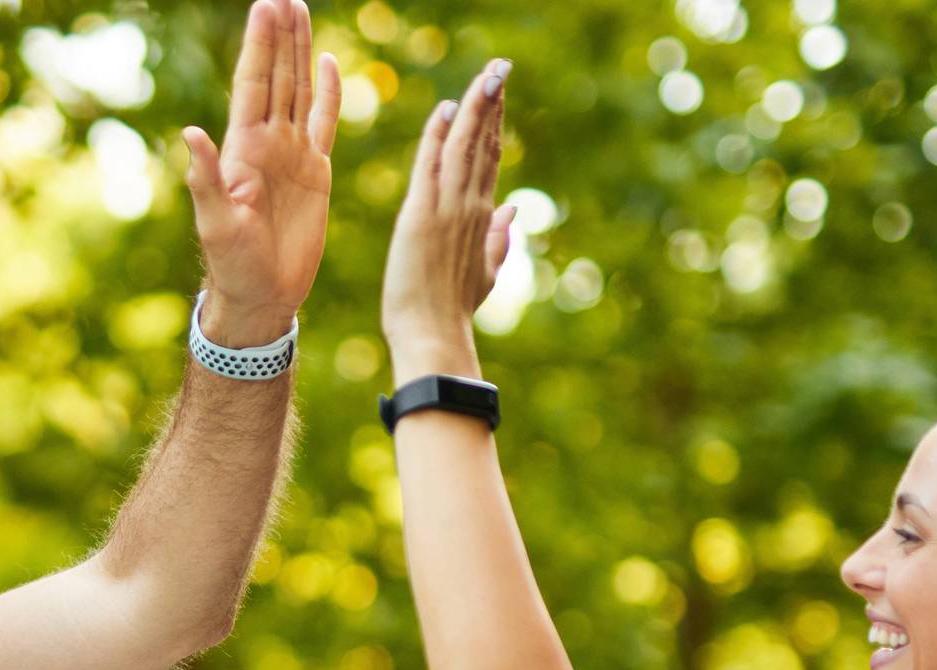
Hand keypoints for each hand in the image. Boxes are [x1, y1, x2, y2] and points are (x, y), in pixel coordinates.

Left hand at [183, 0, 339, 346]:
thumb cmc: (232, 265)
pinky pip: (325, 123)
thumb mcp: (216, 223)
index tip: (265, 5)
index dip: (259, 46)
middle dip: (279, 36)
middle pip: (276, 77)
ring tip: (300, 11)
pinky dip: (328, 93)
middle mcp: (268, 144)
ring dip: (300, 52)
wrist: (261, 295)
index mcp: (243, 149)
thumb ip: (206, 179)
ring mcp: (293, 155)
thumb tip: (190, 134)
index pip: (253, 84)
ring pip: (300, 91)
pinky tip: (328, 64)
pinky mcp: (316, 173)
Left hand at [379, 59, 517, 367]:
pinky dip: (439, 136)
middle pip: (484, 145)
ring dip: (475, 108)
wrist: (433, 335)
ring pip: (465, 147)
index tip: (497, 95)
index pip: (489, 161)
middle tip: (500, 68)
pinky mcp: (422, 215)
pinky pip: (432, 165)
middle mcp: (471, 208)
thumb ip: (498, 241)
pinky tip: (448, 109)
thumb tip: (514, 211)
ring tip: (487, 75)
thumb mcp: (484, 275)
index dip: (494, 125)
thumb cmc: (452, 312)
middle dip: (492, 104)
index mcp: (482, 219)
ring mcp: (448, 209)